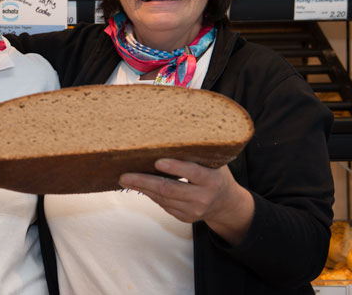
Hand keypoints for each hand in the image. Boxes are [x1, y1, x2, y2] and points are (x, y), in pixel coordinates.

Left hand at [119, 158, 254, 245]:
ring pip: (162, 199)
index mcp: (212, 180)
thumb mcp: (214, 162)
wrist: (226, 204)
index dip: (175, 167)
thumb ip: (196, 153)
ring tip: (125, 179)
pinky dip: (150, 194)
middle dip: (144, 182)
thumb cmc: (216, 175)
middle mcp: (203, 198)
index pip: (193, 173)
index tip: (158, 162)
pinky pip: (163, 204)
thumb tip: (169, 134)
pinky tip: (139, 186)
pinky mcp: (185, 217)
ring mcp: (193, 211)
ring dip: (142, 188)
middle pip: (169, 189)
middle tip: (125, 176)